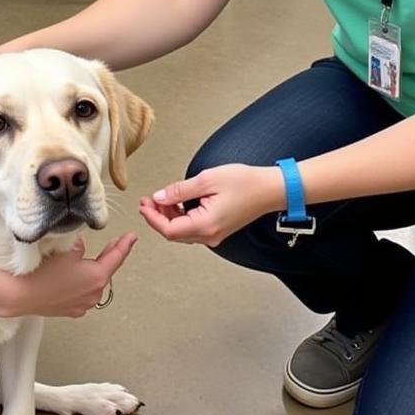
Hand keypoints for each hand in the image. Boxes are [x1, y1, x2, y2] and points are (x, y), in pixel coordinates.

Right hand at [11, 234, 137, 317]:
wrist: (19, 294)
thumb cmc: (41, 271)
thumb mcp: (64, 249)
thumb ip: (80, 245)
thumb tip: (82, 247)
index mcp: (97, 276)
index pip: (116, 257)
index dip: (124, 245)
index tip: (131, 237)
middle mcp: (94, 294)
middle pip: (105, 270)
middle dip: (107, 257)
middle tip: (112, 243)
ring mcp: (83, 305)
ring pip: (93, 283)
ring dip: (92, 271)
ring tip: (83, 259)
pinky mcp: (71, 311)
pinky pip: (82, 293)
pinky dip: (81, 284)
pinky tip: (71, 276)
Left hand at [138, 164, 281, 247]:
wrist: (270, 189)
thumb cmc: (245, 183)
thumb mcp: (207, 179)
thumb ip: (180, 190)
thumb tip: (159, 197)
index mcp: (205, 225)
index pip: (168, 229)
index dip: (152, 218)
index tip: (143, 204)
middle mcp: (210, 235)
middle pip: (174, 233)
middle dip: (157, 217)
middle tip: (148, 200)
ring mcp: (215, 234)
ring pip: (182, 232)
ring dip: (169, 217)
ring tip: (161, 199)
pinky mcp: (218, 229)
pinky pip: (193, 228)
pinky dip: (181, 217)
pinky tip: (177, 203)